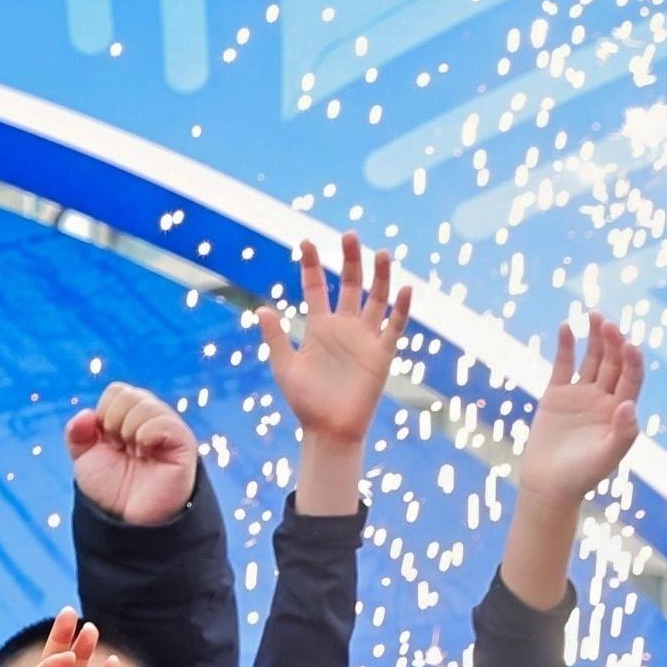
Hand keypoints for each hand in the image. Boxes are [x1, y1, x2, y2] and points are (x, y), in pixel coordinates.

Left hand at [67, 382, 199, 525]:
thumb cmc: (111, 490)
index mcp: (128, 417)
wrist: (129, 519)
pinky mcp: (183, 441)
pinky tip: (147, 453)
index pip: (116, 392)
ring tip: (136, 454)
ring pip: (144, 404)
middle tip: (121, 449)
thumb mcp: (85, 460)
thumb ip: (78, 434)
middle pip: (128, 394)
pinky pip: (163, 421)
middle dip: (113, 422)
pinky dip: (146, 435)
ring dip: (128, 431)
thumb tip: (85, 414)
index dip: (103, 414)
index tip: (106, 443)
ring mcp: (168, 428)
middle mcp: (150, 418)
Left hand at [257, 231, 410, 456]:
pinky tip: (405, 289)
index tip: (305, 242)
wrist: (329, 430)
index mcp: (318, 327)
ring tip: (381, 253)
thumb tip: (261, 309)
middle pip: (350, 284)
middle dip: (350, 260)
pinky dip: (401, 309)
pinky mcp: (382, 354)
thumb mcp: (285, 367)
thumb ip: (275, 338)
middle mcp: (343, 326)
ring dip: (380, 277)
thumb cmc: (305, 402)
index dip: (311, 265)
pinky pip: (394, 327)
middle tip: (349, 235)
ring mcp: (365, 338)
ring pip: (376, 299)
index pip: (316, 288)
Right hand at [515, 314, 645, 508]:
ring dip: (595, 337)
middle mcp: (604, 398)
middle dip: (613, 341)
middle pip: (613, 361)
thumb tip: (628, 404)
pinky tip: (567, 327)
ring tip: (594, 315)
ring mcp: (581, 394)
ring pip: (592, 358)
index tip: (628, 344)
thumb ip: (623, 432)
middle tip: (607, 324)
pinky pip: (563, 365)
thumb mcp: (608, 457)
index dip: (632, 359)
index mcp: (622, 410)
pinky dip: (566, 346)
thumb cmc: (582, 477)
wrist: (548, 487)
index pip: (632, 376)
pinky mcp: (556, 395)